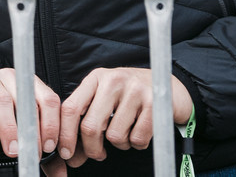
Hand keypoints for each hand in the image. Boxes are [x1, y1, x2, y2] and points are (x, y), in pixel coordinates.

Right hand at [0, 67, 60, 161]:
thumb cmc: (6, 113)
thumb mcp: (28, 125)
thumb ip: (44, 146)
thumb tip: (60, 172)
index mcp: (32, 86)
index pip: (50, 101)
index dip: (52, 126)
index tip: (51, 148)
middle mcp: (16, 79)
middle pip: (30, 102)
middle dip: (35, 131)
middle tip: (35, 152)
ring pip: (6, 101)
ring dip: (12, 129)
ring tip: (15, 149)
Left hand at [57, 67, 190, 166]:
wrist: (170, 87)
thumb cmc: (130, 96)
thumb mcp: (105, 97)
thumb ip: (87, 120)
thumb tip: (71, 155)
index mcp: (95, 79)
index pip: (71, 108)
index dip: (65, 134)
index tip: (65, 153)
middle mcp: (112, 81)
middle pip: (90, 126)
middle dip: (91, 148)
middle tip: (97, 154)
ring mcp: (134, 91)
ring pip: (114, 136)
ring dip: (120, 144)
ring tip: (126, 132)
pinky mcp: (154, 103)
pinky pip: (137, 139)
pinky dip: (137, 144)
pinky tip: (140, 132)